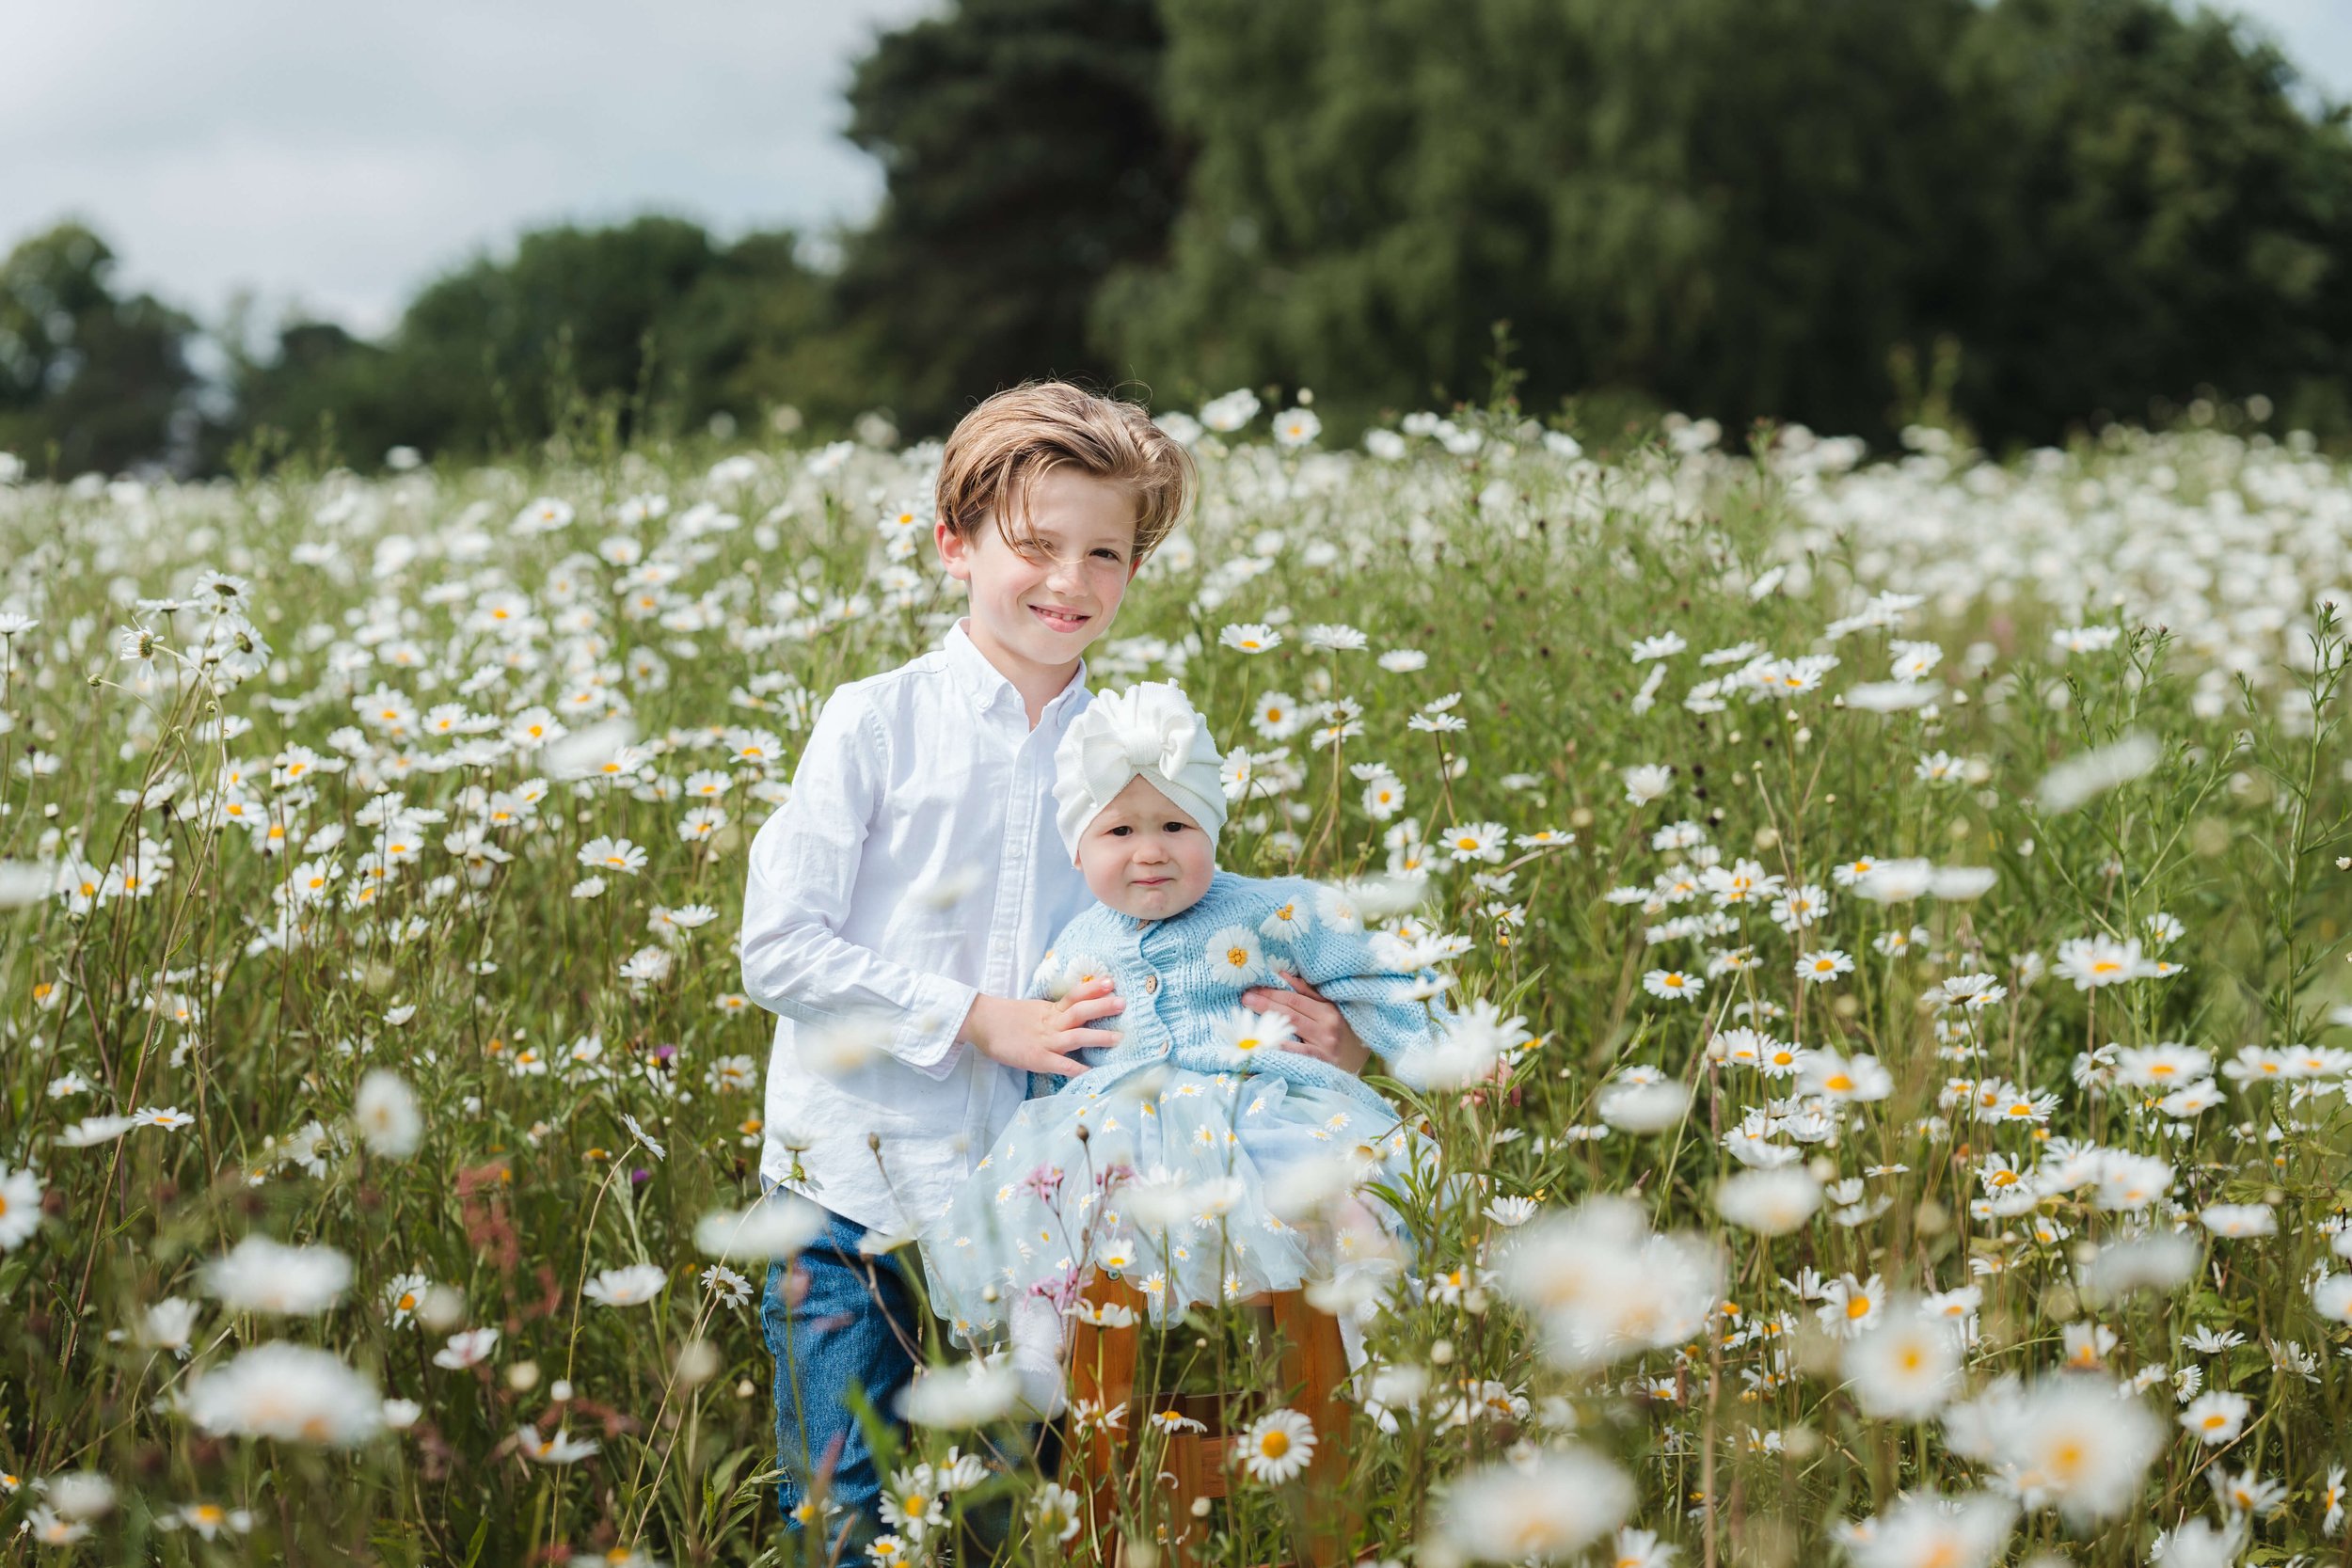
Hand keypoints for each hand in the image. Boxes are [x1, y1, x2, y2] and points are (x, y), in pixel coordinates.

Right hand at [962, 976, 1122, 1076]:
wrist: (980, 1023)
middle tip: (1123, 1003)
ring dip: (1098, 1037)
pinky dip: (1077, 1069)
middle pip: (1080, 1011)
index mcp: (1049, 1010)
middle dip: (1102, 1007)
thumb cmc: (1006, 1019)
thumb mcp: (1033, 1010)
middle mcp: (1051, 1023)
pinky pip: (1061, 1064)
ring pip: (1076, 1036)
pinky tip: (1092, 1072)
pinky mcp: (1037, 1059)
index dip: (1093, 989)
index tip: (1111, 982)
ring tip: (1119, 1038)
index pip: (1074, 995)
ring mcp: (1045, 1041)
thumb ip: (1053, 1011)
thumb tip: (1077, 1009)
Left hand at [1243, 974, 1370, 1074]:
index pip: (1295, 999)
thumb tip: (1283, 975)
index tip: (1254, 987)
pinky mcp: (1320, 1062)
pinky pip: (1296, 1052)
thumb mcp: (1328, 1009)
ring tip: (1249, 1014)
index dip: (1273, 992)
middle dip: (1266, 1003)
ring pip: (1291, 1029)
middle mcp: (1327, 1027)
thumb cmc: (1338, 1031)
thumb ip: (1307, 992)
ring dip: (1267, 1021)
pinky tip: (1263, 1041)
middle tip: (1246, 997)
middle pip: (1290, 1012)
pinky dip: (1279, 1046)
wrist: (1354, 1061)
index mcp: (1328, 1010)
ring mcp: (1324, 1046)